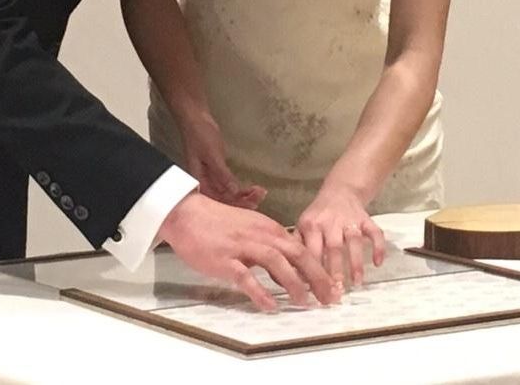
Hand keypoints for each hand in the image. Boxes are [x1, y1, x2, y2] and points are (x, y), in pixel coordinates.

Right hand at [158, 192, 339, 310]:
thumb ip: (270, 249)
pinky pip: (246, 276)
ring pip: (276, 263)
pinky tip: (270, 305)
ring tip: (306, 303)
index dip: (319, 268)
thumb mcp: (250, 232)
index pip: (301, 248)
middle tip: (330, 298)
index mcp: (269, 228)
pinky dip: (260, 291)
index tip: (332, 286)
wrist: (187, 214)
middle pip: (296, 254)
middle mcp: (261, 235)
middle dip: (316, 277)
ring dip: (294, 283)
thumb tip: (289, 274)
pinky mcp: (225, 259)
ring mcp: (242, 246)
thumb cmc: (218, 224)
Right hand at [180, 114, 266, 209]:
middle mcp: (204, 183)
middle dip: (242, 200)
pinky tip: (251, 189)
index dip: (235, 204)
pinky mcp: (217, 171)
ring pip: (228, 192)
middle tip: (261, 196)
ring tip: (260, 192)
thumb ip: (222, 174)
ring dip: (244, 194)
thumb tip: (234, 191)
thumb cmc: (200, 135)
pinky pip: (229, 183)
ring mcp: (211, 177)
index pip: (218, 200)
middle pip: (224, 199)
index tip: (252, 203)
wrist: (196, 119)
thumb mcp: (212, 154)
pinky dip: (240, 187)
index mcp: (199, 182)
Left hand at [295, 184, 386, 287]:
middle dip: (336, 270)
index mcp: (311, 225)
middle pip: (333, 248)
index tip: (316, 292)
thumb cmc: (318, 216)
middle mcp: (330, 222)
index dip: (313, 272)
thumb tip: (292, 276)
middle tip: (337, 292)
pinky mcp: (366, 218)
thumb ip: (298, 248)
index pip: (311, 251)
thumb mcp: (302, 226)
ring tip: (356, 282)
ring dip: (356, 262)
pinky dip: (378, 247)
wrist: (340, 191)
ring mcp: (350, 220)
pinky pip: (374, 232)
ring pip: (354, 241)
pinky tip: (377, 263)